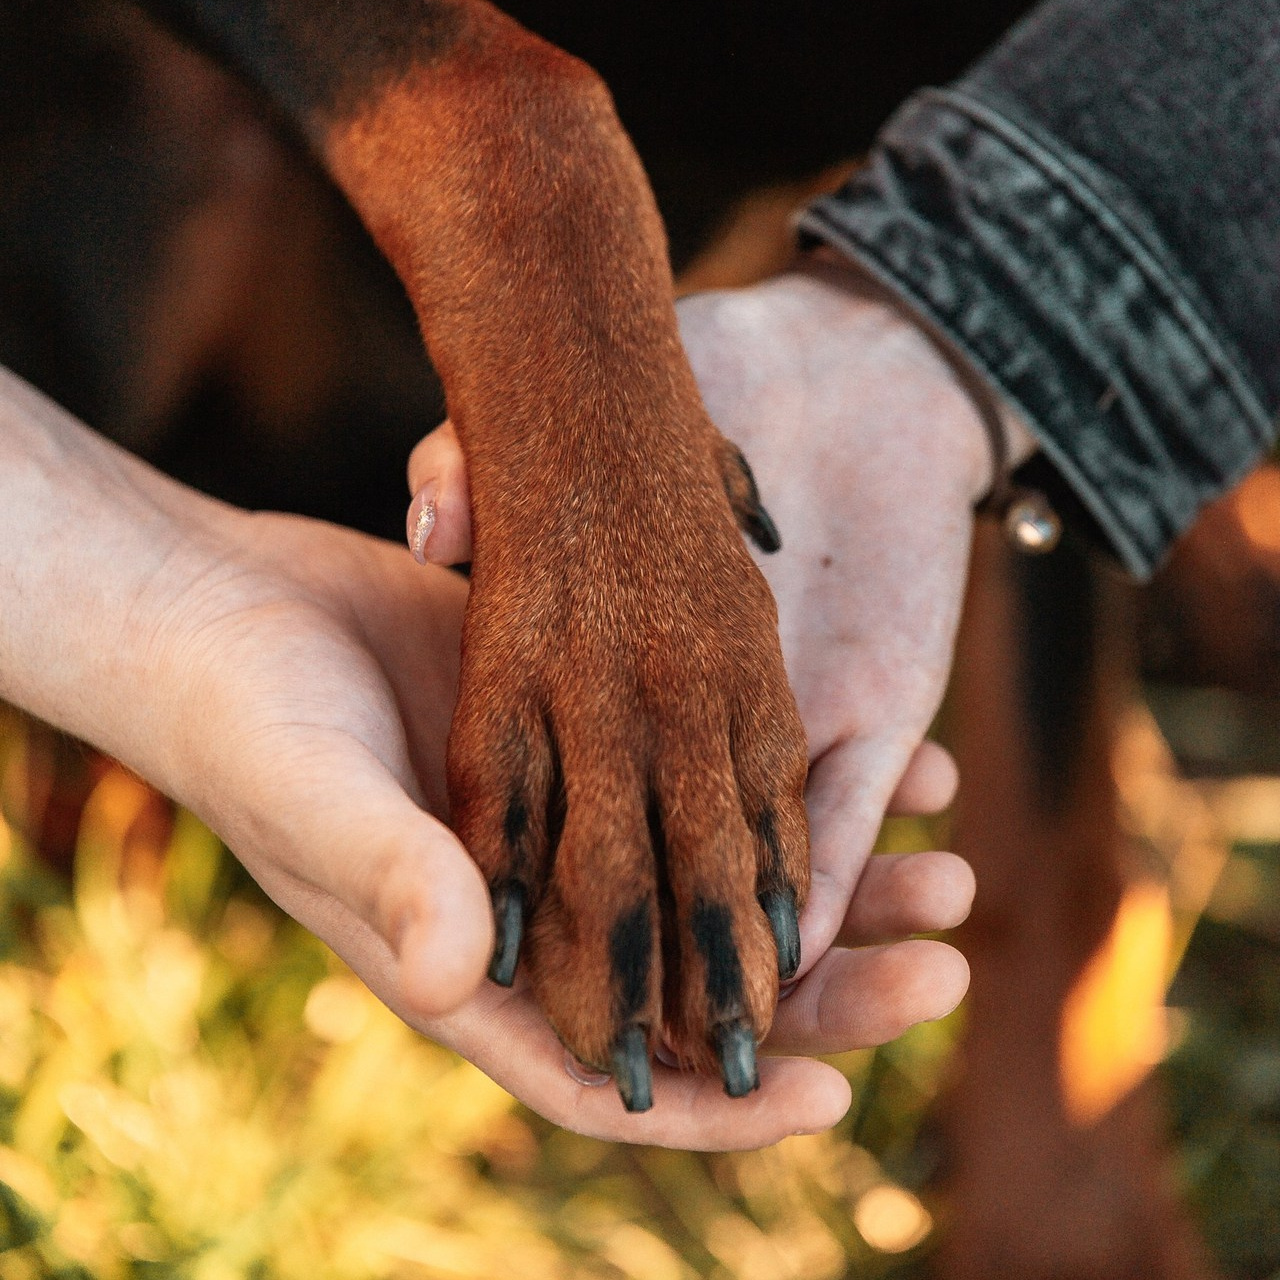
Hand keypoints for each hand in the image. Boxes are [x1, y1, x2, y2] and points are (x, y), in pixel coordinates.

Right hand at [0, 366, 967, 1148]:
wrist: (238, 618)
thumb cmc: (254, 724)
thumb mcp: (320, 798)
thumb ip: (392, 880)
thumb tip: (454, 973)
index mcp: (478, 964)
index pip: (610, 1069)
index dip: (717, 1100)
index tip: (829, 1098)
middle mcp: (542, 912)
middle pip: (705, 985)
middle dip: (826, 990)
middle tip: (942, 966)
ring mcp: (578, 829)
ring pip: (728, 887)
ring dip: (837, 888)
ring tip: (945, 866)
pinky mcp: (597, 749)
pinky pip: (711, 785)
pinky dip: (792, 786)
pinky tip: (881, 762)